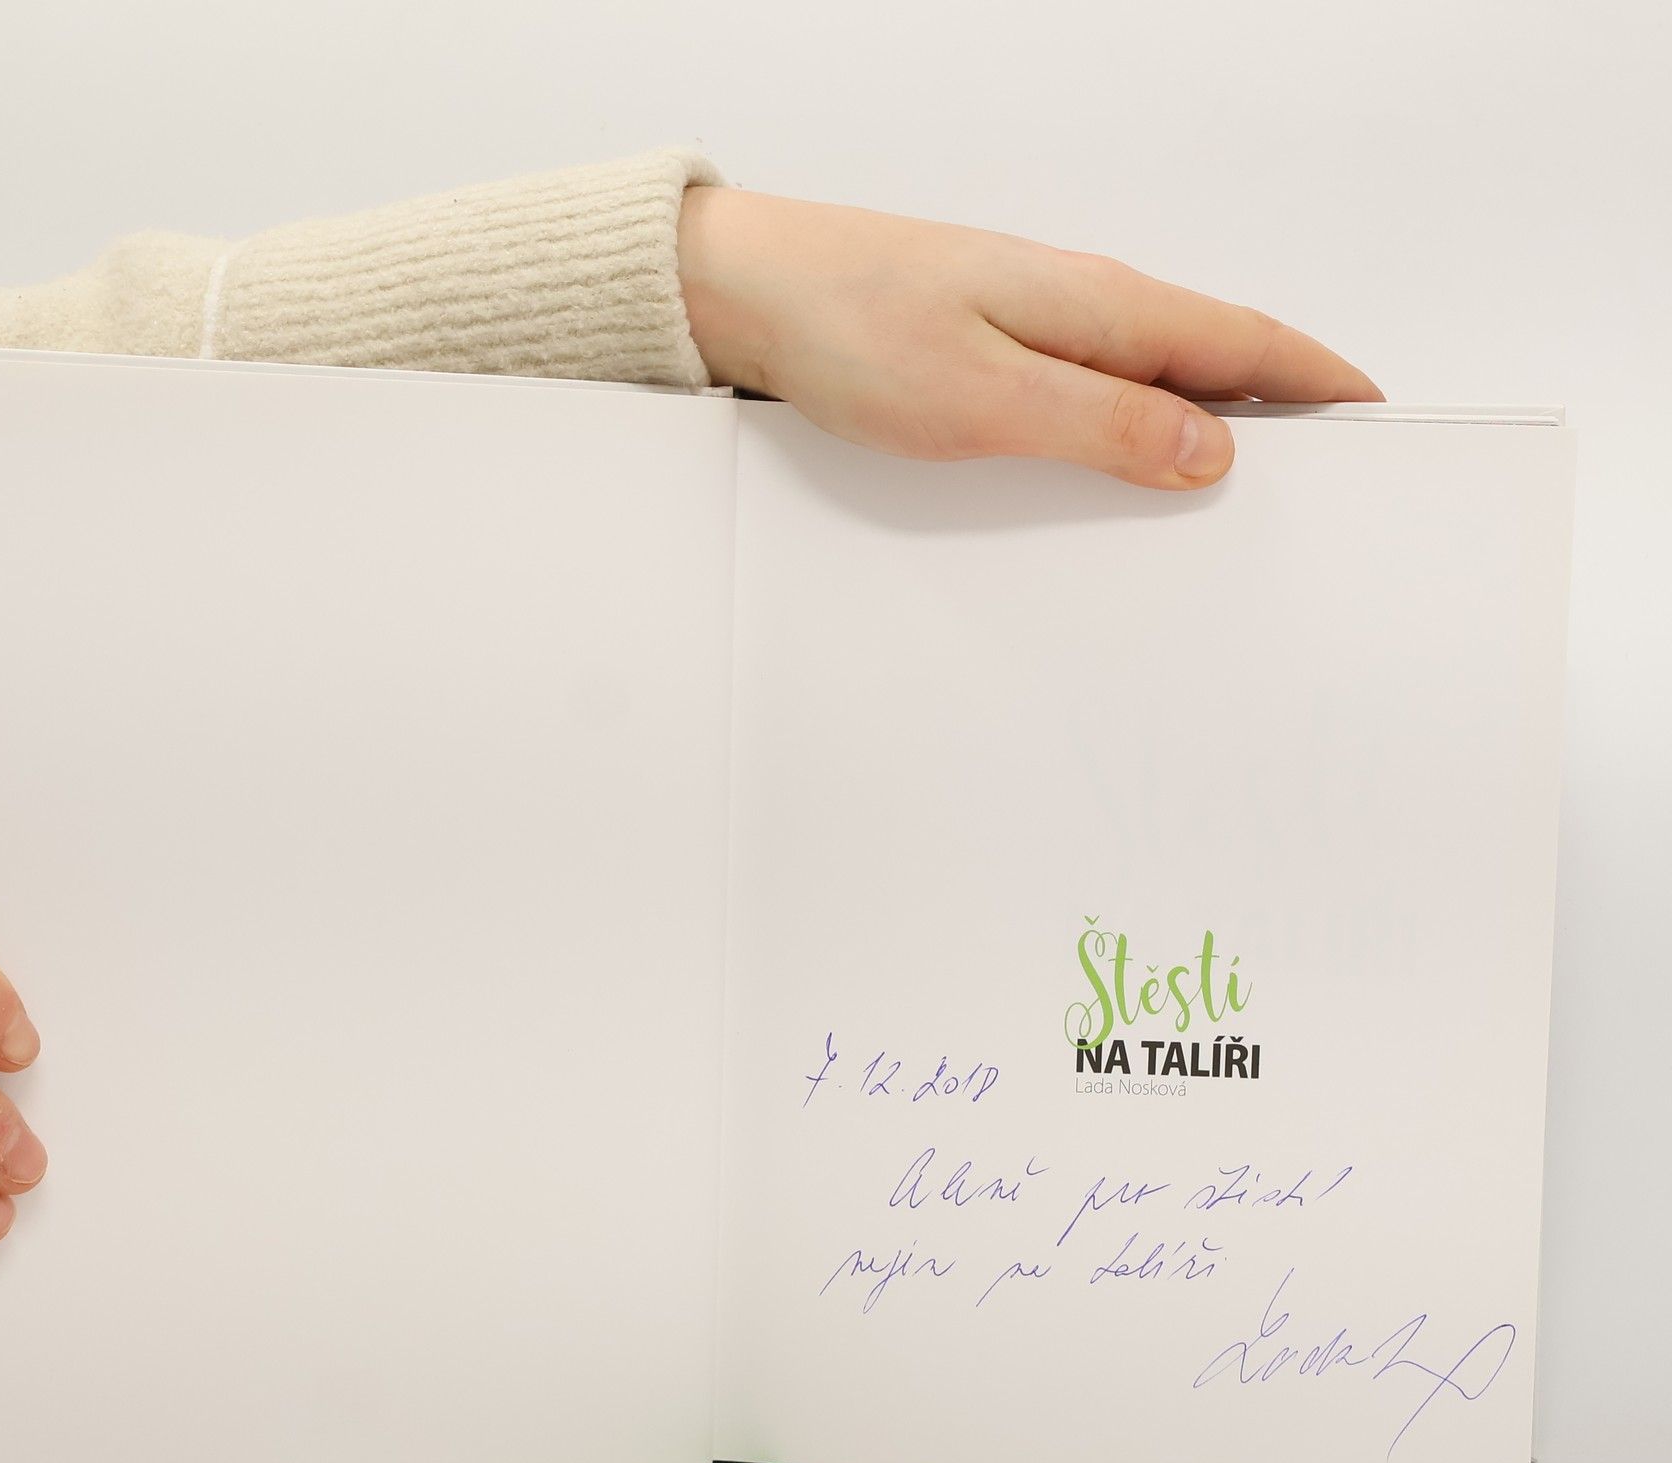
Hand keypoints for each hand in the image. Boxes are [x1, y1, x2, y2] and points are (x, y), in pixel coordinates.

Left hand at [677, 185, 1382, 488]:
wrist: (750, 291)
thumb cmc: (854, 328)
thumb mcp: (989, 398)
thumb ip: (1106, 425)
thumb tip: (1213, 452)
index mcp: (1105, 308)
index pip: (1252, 347)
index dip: (1325, 390)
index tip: (1383, 430)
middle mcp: (1086, 307)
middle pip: (1216, 365)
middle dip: (1282, 421)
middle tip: (1325, 492)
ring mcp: (1042, 324)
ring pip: (1157, 381)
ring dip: (1207, 430)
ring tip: (1242, 500)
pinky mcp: (997, 347)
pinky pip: (1098, 391)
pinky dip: (1136, 430)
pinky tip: (1127, 471)